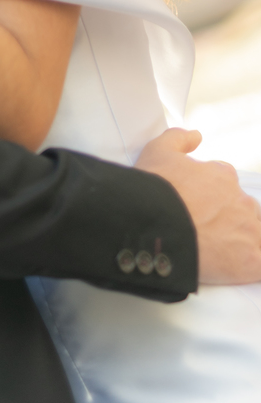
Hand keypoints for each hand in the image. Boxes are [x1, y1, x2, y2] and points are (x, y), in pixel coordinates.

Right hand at [135, 126, 260, 284]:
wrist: (152, 225)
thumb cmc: (154, 191)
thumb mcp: (158, 151)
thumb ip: (178, 138)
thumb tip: (194, 136)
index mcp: (222, 177)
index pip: (227, 185)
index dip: (212, 197)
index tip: (201, 208)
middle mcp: (240, 200)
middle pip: (244, 210)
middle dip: (229, 220)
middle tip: (207, 232)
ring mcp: (249, 230)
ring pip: (255, 234)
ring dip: (243, 241)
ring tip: (219, 253)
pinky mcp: (252, 260)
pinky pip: (260, 264)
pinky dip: (253, 264)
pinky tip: (241, 266)